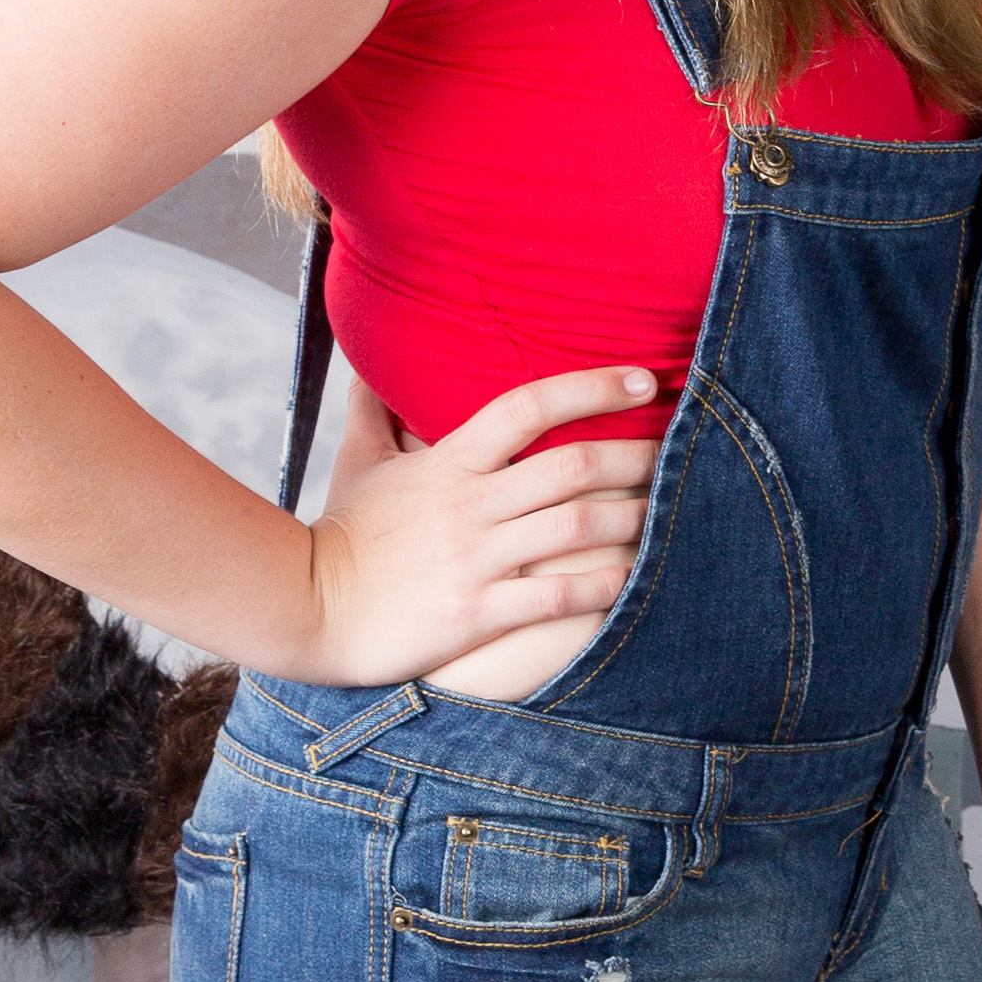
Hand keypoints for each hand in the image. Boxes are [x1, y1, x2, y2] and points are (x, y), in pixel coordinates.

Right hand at [300, 364, 659, 686]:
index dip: (592, 387)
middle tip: (674, 453)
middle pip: (572, 467)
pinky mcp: (477, 613)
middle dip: (635, 457)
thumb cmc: (341, 534)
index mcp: (448, 462)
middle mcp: (470, 505)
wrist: (307, 608)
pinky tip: (632, 579)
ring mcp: (476, 560)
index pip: (529, 405)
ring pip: (577, 527)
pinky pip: (557, 598)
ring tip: (666, 512)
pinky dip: (603, 587)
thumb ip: (374, 411)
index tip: (643, 379)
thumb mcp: (356, 462)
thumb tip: (372, 368)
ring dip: (633, 519)